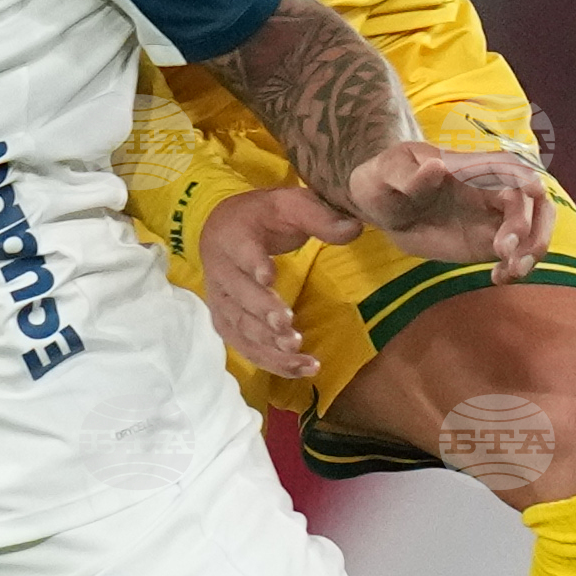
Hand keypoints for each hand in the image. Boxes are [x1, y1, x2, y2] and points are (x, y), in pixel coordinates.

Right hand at [198, 181, 356, 375]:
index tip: (268, 276)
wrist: (222, 229)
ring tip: (298, 351)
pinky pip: (245, 347)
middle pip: (239, 296)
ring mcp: (220, 302)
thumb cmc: (262, 218)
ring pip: (241, 327)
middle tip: (288, 326)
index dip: (254, 264)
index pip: (242, 251)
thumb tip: (354, 228)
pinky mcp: (226, 324)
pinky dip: (270, 361)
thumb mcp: (289, 205)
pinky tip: (299, 369)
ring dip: (268, 343)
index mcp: (233, 237)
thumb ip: (320, 217)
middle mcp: (220, 272)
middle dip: (263, 312)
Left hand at [345, 140, 551, 277]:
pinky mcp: (491, 242)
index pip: (509, 167)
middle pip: (534, 200)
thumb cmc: (385, 180)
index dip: (527, 180)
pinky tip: (498, 278)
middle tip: (504, 252)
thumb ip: (409, 174)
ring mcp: (495, 216)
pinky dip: (516, 267)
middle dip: (529, 225)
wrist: (383, 207)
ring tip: (510, 271)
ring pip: (536, 226)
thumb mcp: (387, 174)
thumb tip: (437, 167)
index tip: (533, 194)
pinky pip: (518, 253)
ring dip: (533, 248)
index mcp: (471, 165)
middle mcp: (492, 188)